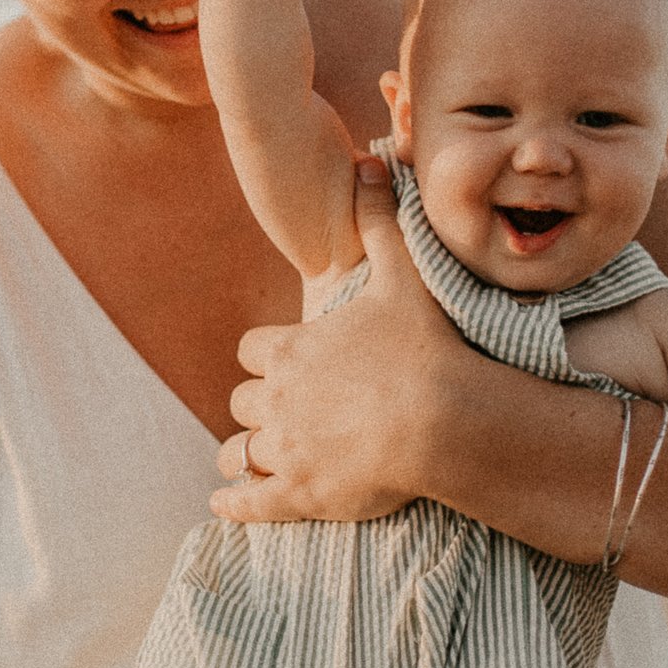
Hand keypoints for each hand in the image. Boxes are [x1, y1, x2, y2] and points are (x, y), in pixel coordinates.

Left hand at [212, 157, 456, 522]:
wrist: (443, 419)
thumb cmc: (423, 346)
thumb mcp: (402, 274)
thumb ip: (380, 221)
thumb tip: (372, 162)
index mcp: (290, 349)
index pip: (253, 350)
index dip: (267, 357)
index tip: (283, 363)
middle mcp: (276, 399)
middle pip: (244, 401)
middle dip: (260, 406)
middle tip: (281, 413)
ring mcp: (285, 450)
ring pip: (239, 452)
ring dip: (244, 454)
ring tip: (253, 460)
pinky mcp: (298, 494)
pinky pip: (248, 503)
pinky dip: (234, 504)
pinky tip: (224, 506)